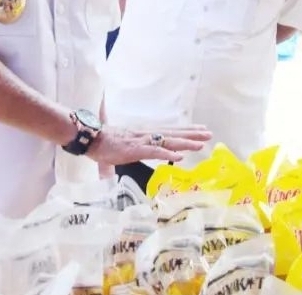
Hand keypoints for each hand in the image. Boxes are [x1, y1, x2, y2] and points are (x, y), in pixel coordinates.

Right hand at [86, 125, 212, 166]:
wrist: (91, 138)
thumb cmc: (104, 143)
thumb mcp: (122, 150)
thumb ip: (127, 157)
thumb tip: (120, 170)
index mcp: (146, 134)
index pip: (170, 131)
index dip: (186, 131)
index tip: (201, 130)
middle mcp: (148, 134)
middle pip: (174, 133)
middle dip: (192, 134)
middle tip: (209, 134)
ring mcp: (143, 141)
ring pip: (168, 140)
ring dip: (185, 142)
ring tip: (201, 144)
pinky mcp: (136, 149)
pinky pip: (155, 151)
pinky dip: (167, 153)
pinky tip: (179, 156)